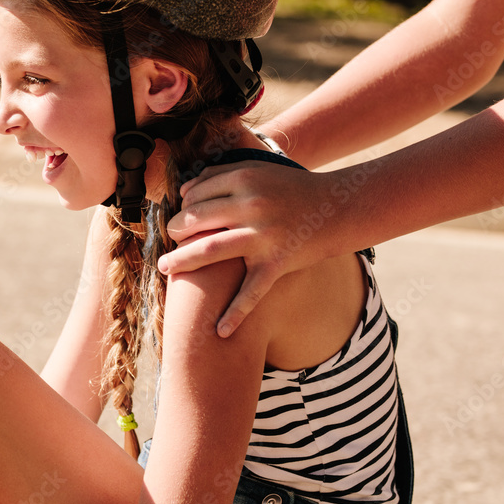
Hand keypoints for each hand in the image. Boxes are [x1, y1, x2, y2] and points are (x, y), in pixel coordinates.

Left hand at [157, 161, 338, 337]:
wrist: (338, 208)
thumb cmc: (292, 190)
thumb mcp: (258, 171)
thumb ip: (222, 175)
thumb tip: (185, 190)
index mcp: (244, 180)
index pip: (196, 194)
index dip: (182, 206)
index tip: (180, 217)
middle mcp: (251, 206)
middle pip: (196, 219)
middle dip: (175, 231)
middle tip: (168, 239)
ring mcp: (263, 237)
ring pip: (210, 250)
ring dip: (182, 261)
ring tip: (165, 268)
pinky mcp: (276, 264)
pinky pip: (251, 293)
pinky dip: (235, 315)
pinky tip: (219, 332)